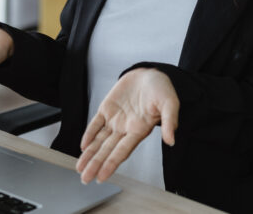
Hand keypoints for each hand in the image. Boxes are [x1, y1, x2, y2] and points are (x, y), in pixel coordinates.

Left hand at [76, 68, 178, 183]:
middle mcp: (125, 128)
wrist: (151, 73)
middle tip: (85, 178)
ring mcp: (115, 119)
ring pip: (99, 140)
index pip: (121, 151)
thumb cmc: (161, 89)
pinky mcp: (107, 108)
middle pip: (107, 150)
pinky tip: (83, 145)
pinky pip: (96, 123)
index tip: (102, 177)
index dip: (110, 164)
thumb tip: (171, 139)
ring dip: (90, 154)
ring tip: (80, 167)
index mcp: (139, 129)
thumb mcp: (170, 103)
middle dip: (95, 164)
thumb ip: (170, 121)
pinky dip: (89, 134)